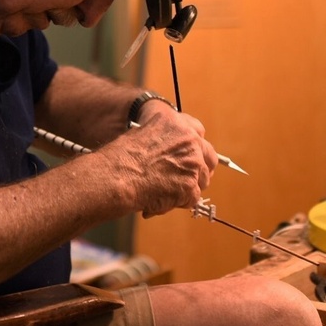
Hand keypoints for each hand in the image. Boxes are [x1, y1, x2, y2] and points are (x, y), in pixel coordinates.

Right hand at [103, 101, 218, 216]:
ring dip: (188, 187)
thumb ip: (164, 142)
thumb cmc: (122, 158)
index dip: (195, 148)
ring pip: (202, 180)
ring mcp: (193, 163)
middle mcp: (189, 139)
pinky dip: (178, 203)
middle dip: (200, 169)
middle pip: (209, 157)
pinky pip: (192, 199)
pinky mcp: (191, 185)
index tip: (191, 156)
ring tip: (166, 192)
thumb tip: (171, 157)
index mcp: (176, 123)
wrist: (117, 176)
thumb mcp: (143, 135)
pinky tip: (160, 201)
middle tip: (186, 178)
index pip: (198, 132)